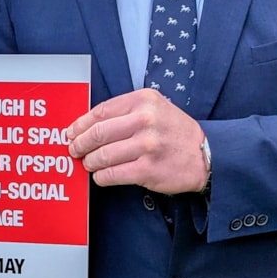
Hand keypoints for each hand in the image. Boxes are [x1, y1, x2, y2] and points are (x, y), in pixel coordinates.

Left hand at [66, 89, 206, 193]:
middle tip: (74, 150)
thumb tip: (87, 125)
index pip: (101, 111)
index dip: (81, 124)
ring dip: (90, 162)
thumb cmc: (174, 132)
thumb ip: (125, 112)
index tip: (71, 132)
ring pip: (102, 156)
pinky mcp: (147, 169)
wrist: (205, 156)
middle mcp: (145, 120)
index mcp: (143, 101)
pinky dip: (101, 177)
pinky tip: (102, 175)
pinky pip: (112, 174)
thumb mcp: (155, 108)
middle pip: (97, 134)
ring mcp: (146, 146)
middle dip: (80, 144)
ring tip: (89, 164)